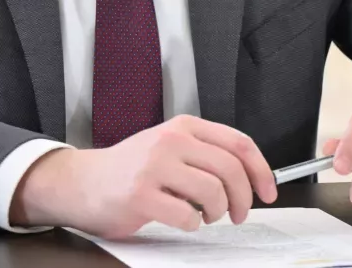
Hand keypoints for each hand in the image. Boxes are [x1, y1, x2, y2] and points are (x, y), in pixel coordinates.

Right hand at [9, 115, 277, 237]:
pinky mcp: (140, 195)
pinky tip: (181, 219)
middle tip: (237, 214)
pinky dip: (192, 225)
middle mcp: (170, 141)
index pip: (238, 143)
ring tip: (204, 216)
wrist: (84, 181)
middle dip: (242, 199)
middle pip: (230, 170)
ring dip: (216, 213)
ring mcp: (154, 167)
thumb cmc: (132, 168)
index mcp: (183, 127)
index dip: (261, 171)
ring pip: (212, 193)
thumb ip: (205, 153)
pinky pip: (187, 216)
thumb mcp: (170, 147)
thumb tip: (252, 177)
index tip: (268, 192)